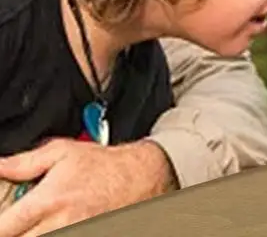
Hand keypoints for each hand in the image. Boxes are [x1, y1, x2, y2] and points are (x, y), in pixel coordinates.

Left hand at [0, 138, 175, 236]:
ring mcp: (73, 236)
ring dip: (32, 236)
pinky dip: (50, 236)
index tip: (3, 221)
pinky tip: (50, 228)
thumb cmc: (103, 165)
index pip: (3, 229)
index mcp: (46, 202)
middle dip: (14, 233)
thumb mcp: (63, 152)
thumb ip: (25, 162)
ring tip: (35, 227)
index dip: (0, 226)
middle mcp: (57, 225)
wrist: (140, 177)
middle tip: (17, 225)